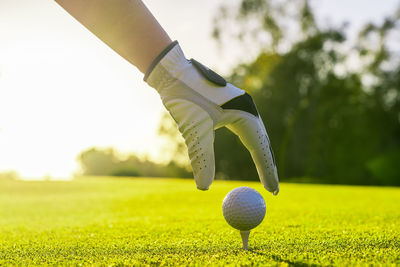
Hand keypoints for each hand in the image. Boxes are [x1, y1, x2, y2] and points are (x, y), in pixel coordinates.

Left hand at [145, 42, 278, 194]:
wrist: (172, 72)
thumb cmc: (184, 98)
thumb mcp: (194, 131)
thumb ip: (201, 159)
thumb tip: (203, 189)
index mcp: (244, 111)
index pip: (260, 147)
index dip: (267, 171)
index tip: (273, 192)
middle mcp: (247, 107)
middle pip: (263, 142)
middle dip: (268, 167)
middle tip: (273, 191)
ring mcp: (241, 105)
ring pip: (256, 136)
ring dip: (261, 157)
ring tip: (267, 177)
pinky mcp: (232, 106)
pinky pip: (246, 130)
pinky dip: (251, 146)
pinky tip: (253, 154)